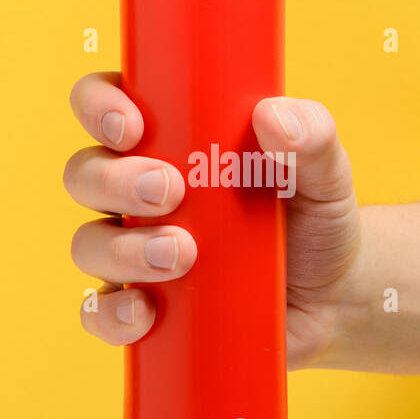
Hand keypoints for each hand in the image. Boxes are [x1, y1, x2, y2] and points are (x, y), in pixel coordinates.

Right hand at [65, 72, 361, 368]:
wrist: (334, 299)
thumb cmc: (316, 218)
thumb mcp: (326, 171)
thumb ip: (312, 134)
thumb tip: (272, 116)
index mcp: (167, 139)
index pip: (104, 104)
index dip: (97, 104)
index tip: (130, 125)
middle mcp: (138, 192)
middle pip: (84, 174)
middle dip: (114, 180)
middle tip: (170, 191)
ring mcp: (136, 252)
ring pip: (88, 243)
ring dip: (121, 249)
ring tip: (180, 255)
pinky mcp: (145, 308)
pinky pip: (100, 314)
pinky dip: (112, 314)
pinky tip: (146, 312)